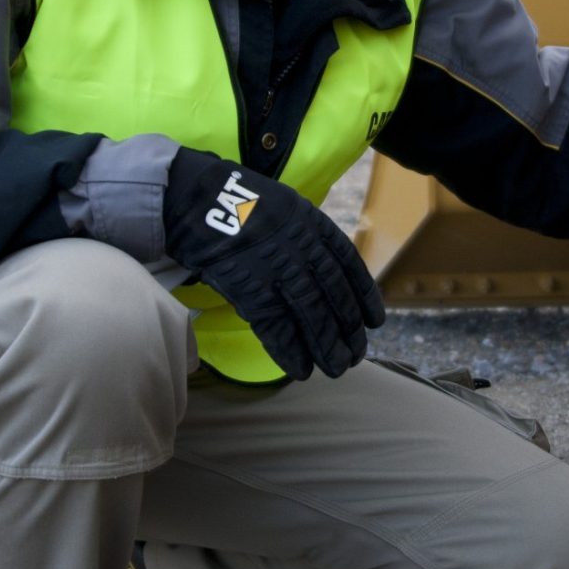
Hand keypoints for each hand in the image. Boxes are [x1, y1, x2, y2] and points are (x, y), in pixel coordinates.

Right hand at [162, 149, 383, 378]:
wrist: (193, 199)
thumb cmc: (233, 201)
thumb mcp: (281, 206)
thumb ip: (302, 234)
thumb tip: (315, 267)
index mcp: (311, 225)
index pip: (347, 266)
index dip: (364, 296)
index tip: (374, 321)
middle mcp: (301, 248)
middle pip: (333, 296)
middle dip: (348, 329)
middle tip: (355, 355)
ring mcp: (277, 269)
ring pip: (311, 315)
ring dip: (326, 347)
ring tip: (335, 368)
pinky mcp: (251, 288)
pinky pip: (276, 327)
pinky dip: (290, 351)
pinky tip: (300, 369)